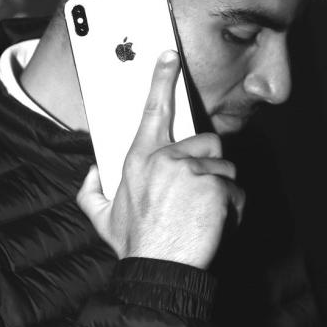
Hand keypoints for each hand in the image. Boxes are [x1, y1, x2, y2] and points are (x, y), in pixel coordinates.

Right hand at [77, 50, 244, 269]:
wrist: (158, 270)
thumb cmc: (135, 244)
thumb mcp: (101, 217)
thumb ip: (90, 190)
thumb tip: (92, 170)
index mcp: (140, 159)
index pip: (153, 111)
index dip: (161, 80)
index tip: (170, 57)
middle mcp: (165, 158)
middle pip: (207, 143)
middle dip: (208, 166)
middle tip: (198, 193)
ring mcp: (191, 171)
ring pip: (225, 168)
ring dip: (221, 189)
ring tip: (204, 213)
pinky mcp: (214, 186)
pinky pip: (236, 190)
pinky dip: (232, 209)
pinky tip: (216, 224)